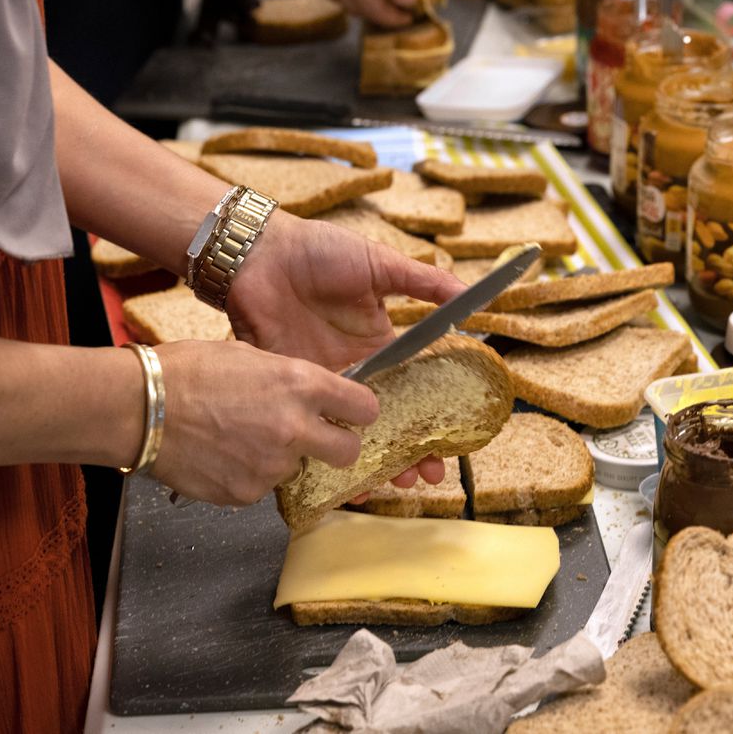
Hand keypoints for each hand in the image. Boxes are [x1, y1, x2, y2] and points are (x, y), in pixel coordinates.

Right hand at [150, 340, 376, 505]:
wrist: (138, 407)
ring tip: (241, 438)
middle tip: (315, 439)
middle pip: (348, 452)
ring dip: (281, 458)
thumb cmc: (187, 372)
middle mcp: (295, 428)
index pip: (364, 408)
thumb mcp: (249, 356)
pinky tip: (222, 454)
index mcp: (301, 385)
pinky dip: (249, 475)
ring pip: (298, 469)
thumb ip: (290, 380)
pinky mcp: (247, 493)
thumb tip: (312, 396)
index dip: (358, 412)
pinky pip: (262, 487)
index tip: (350, 414)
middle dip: (337, 447)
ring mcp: (272, 465)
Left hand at [225, 213, 462, 490]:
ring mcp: (321, 380)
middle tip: (427, 475)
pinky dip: (323, 446)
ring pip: (350, 428)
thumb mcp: (379, 264)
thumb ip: (424, 283)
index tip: (452, 443)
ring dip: (372, 457)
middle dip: (409, 449)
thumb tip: (473, 296)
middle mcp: (353, 367)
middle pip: (386, 418)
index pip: (413, 387)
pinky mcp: (288, 386)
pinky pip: (309, 423)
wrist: (259, 253)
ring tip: (393, 481)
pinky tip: (340, 473)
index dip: (433, 415)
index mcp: (379, 342)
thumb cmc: (320, 251)